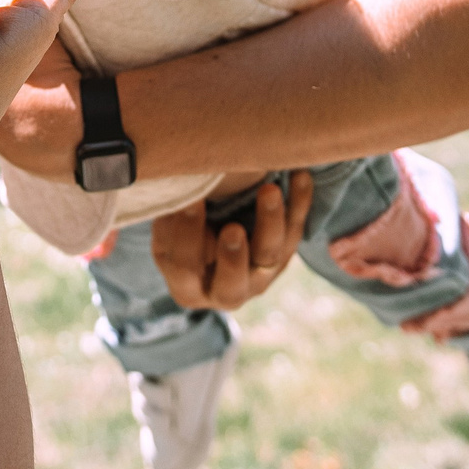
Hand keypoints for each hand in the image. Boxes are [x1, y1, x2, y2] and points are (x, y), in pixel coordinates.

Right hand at [150, 171, 313, 310]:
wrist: (209, 228)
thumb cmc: (178, 229)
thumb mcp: (168, 231)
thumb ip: (173, 222)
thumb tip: (186, 196)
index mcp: (188, 290)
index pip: (185, 269)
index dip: (187, 236)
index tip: (191, 202)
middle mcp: (227, 292)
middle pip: (233, 282)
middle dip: (233, 257)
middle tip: (233, 229)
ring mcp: (260, 276)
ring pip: (270, 256)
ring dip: (271, 222)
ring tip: (270, 191)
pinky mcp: (283, 254)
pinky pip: (295, 230)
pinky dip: (299, 202)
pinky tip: (300, 177)